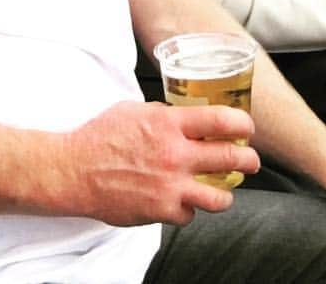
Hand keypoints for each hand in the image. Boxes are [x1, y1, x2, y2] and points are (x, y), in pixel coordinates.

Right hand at [64, 100, 258, 226]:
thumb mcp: (134, 110)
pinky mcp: (161, 211)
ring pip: (220, 196)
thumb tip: (182, 116)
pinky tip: (184, 201)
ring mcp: (170, 186)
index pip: (221, 119)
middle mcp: (175, 154)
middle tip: (251, 160)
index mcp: (169, 123)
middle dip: (248, 159)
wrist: (74, 170)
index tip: (246, 127)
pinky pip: (190, 214)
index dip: (242, 123)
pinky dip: (190, 209)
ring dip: (226, 192)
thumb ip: (163, 114)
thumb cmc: (100, 137)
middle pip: (229, 157)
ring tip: (225, 189)